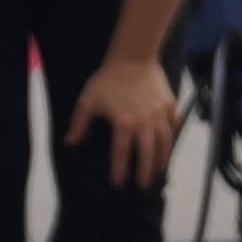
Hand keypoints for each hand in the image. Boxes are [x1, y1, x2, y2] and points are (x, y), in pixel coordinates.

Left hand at [67, 53, 180, 187]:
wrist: (133, 56)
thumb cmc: (108, 78)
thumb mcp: (88, 101)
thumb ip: (79, 124)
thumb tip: (69, 143)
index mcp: (123, 124)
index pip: (121, 155)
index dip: (118, 172)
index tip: (117, 184)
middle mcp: (144, 123)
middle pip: (146, 155)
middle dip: (144, 173)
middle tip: (142, 186)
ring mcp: (159, 114)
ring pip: (164, 143)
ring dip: (161, 160)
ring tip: (157, 171)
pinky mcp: (169, 105)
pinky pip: (172, 126)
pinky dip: (170, 138)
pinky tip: (167, 147)